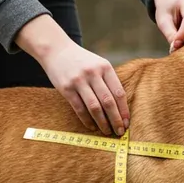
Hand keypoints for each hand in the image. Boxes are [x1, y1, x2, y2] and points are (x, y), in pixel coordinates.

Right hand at [17, 15, 128, 135]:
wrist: (56, 50)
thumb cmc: (82, 61)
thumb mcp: (98, 64)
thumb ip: (109, 81)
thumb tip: (120, 108)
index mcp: (105, 67)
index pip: (119, 92)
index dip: (124, 110)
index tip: (127, 123)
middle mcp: (93, 73)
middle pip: (108, 102)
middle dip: (116, 119)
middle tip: (119, 132)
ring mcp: (79, 81)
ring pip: (94, 107)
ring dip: (102, 122)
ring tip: (106, 132)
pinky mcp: (66, 88)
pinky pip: (79, 108)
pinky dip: (87, 120)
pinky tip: (92, 126)